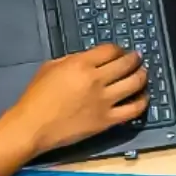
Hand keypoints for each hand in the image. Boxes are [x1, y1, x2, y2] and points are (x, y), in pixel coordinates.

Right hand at [0, 44, 147, 150]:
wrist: (32, 127)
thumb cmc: (36, 97)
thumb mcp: (50, 67)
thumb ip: (72, 60)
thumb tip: (90, 60)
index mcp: (81, 64)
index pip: (111, 50)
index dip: (119, 49)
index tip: (121, 51)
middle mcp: (96, 80)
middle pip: (126, 64)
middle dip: (134, 58)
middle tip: (137, 58)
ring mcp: (104, 101)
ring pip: (135, 83)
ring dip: (142, 76)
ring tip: (143, 74)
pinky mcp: (107, 120)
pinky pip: (133, 109)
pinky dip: (142, 101)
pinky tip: (142, 97)